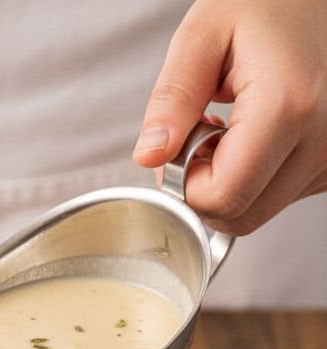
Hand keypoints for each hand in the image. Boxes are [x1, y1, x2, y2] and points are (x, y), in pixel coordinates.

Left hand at [133, 0, 326, 233]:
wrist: (319, 2)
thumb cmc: (269, 5)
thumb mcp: (204, 34)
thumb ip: (173, 98)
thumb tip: (150, 156)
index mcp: (290, 107)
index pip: (221, 197)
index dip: (185, 184)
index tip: (179, 148)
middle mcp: (321, 142)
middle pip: (239, 217)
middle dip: (204, 188)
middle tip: (202, 135)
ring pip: (257, 213)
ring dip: (230, 184)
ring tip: (235, 127)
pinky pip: (278, 199)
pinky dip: (256, 179)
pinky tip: (259, 136)